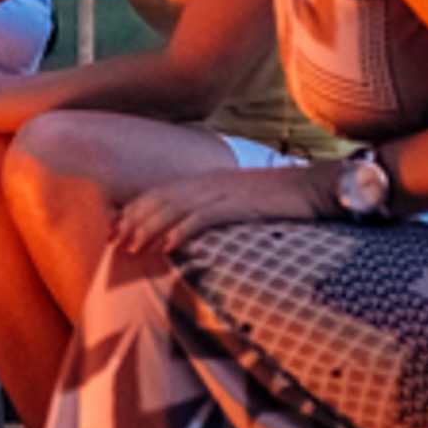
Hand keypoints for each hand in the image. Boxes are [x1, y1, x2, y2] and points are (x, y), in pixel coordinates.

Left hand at [112, 161, 332, 260]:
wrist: (313, 187)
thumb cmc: (276, 199)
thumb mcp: (237, 201)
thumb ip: (211, 209)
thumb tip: (189, 231)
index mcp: (205, 180)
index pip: (158, 193)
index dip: (133, 210)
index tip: (114, 230)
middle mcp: (208, 182)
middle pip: (159, 199)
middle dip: (133, 220)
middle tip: (114, 242)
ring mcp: (222, 192)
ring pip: (174, 208)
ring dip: (149, 228)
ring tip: (131, 247)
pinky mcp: (238, 204)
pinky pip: (203, 218)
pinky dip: (181, 232)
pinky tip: (166, 247)